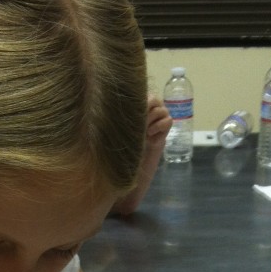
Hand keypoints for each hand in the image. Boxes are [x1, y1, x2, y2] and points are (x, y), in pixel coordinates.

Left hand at [111, 96, 170, 216]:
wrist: (126, 178)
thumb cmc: (113, 158)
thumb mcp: (111, 136)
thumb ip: (114, 121)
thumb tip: (102, 102)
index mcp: (129, 114)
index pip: (137, 94)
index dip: (137, 99)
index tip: (129, 114)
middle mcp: (143, 116)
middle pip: (152, 97)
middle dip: (146, 107)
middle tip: (139, 123)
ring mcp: (154, 125)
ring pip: (161, 107)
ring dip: (153, 116)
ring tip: (144, 131)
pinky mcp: (161, 135)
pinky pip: (168, 120)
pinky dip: (161, 125)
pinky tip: (150, 136)